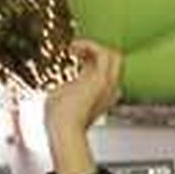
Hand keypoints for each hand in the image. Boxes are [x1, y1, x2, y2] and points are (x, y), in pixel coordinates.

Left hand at [45, 40, 122, 173]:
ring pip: (115, 56)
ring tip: (73, 48)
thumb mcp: (63, 99)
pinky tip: (72, 48)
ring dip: (93, 46)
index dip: (92, 58)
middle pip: (115, 61)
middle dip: (97, 50)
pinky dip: (89, 45)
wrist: (63, 128)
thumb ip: (67, 90)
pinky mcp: (101, 79)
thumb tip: (63, 86)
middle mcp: (110, 89)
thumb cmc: (59, 118)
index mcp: (103, 95)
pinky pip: (104, 54)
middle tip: (77, 50)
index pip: (106, 70)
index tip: (75, 54)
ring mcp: (108, 84)